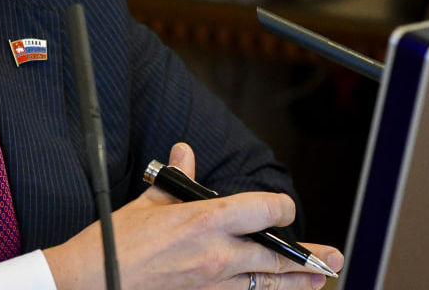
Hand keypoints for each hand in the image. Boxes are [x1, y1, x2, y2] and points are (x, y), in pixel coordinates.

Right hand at [43, 143, 343, 289]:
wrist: (95, 278)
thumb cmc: (116, 240)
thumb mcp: (148, 202)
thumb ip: (179, 179)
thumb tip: (186, 152)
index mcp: (205, 220)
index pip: (265, 211)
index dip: (281, 208)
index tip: (283, 209)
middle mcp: (217, 253)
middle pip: (275, 255)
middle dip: (308, 257)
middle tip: (333, 257)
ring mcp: (212, 281)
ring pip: (266, 283)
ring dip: (296, 282)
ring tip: (319, 280)